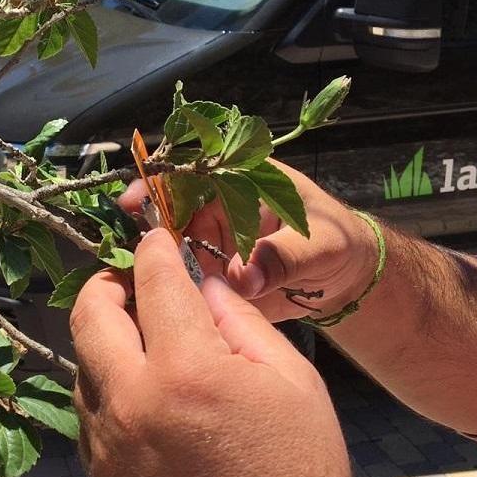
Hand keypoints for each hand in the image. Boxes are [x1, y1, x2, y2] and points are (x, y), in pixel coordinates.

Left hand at [70, 229, 355, 476]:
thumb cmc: (298, 473)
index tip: (159, 237)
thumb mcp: (292, 382)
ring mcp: (109, 444)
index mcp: (187, 372)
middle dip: (109, 283)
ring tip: (147, 341)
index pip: (153, 281)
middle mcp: (132, 403)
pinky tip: (145, 392)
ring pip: (83, 363)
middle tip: (134, 281)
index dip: (155, 248)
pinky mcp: (102, 475)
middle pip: (90, 314)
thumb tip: (203, 284)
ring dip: (108, 339)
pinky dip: (110, 387)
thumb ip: (241, 321)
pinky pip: (90, 411)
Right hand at [120, 159, 379, 322]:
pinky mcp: (209, 273)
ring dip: (151, 265)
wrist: (346, 277)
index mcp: (242, 179)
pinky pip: (179, 280)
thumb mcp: (320, 246)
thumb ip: (283, 257)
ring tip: (135, 286)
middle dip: (146, 231)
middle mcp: (218, 206)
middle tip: (130, 257)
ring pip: (166, 247)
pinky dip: (165, 291)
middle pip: (167, 211)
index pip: (192, 171)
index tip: (136, 202)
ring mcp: (210, 241)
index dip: (159, 183)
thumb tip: (244, 279)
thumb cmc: (338, 243)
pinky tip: (152, 306)